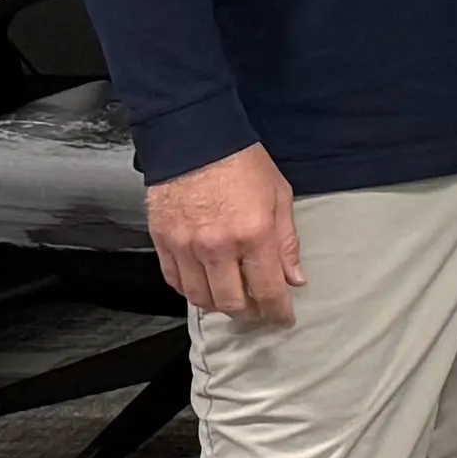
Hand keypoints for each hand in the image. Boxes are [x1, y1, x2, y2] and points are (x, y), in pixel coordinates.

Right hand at [150, 145, 305, 326]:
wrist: (195, 138)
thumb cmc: (242, 163)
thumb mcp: (280, 196)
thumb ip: (287, 242)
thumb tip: (294, 279)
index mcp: (253, 235)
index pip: (267, 290)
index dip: (277, 312)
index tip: (283, 319)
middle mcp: (217, 247)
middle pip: (231, 303)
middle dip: (249, 313)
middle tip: (258, 311)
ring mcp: (186, 246)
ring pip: (200, 298)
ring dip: (219, 304)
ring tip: (232, 299)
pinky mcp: (162, 242)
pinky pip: (175, 281)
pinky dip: (190, 290)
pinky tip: (204, 285)